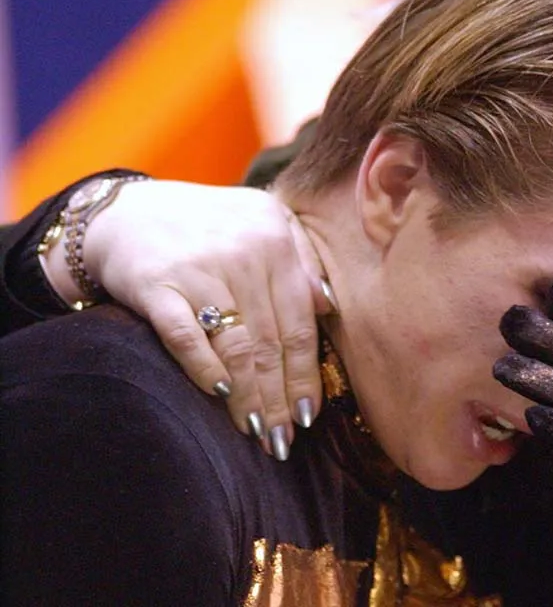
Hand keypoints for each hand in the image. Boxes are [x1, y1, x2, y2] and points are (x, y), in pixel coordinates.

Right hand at [80, 180, 330, 455]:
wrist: (124, 212)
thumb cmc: (207, 226)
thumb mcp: (263, 223)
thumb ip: (300, 258)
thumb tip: (328, 306)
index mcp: (275, 240)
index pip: (299, 324)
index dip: (305, 375)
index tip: (309, 415)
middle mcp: (243, 254)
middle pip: (269, 343)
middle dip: (278, 398)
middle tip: (282, 440)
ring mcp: (198, 270)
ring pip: (234, 346)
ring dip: (248, 396)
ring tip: (256, 432)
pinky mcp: (155, 285)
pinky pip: (185, 336)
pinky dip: (204, 368)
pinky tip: (220, 395)